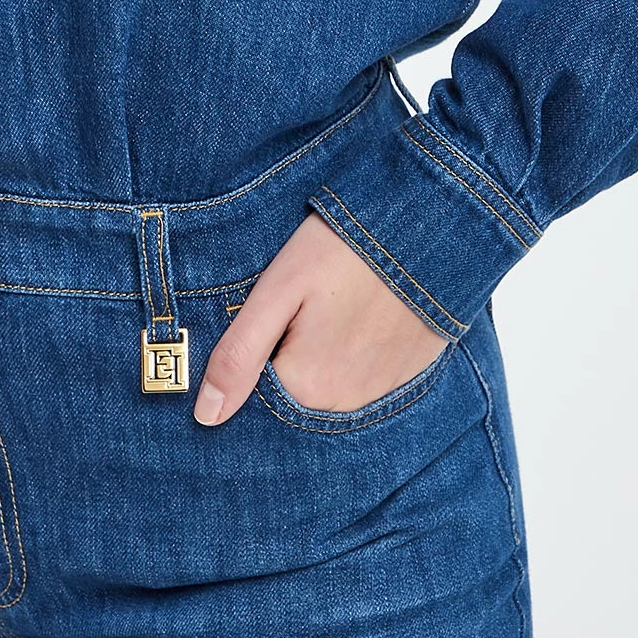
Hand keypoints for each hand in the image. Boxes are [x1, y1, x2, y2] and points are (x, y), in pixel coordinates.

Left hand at [192, 208, 447, 424]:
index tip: (270, 314)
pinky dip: (354, 350)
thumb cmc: (346, 248)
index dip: (253, 352)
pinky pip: (365, 374)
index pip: (255, 392)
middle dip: (286, 353)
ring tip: (331, 301)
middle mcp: (346, 402)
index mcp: (307, 386)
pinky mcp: (409, 371)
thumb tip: (206, 415)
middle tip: (303, 299)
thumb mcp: (279, 289)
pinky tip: (358, 311)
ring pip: (329, 382)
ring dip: (321, 352)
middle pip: (294, 389)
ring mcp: (382, 390)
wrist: (431, 221)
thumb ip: (239, 355)